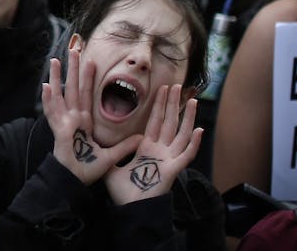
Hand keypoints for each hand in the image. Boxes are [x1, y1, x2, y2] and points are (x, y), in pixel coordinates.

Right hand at [43, 51, 139, 185]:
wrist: (75, 182)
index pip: (87, 94)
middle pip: (73, 88)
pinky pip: (52, 112)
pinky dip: (48, 100)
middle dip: (73, 69)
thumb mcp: (110, 156)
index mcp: (84, 122)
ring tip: (55, 60)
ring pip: (60, 95)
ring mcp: (64, 123)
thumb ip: (124, 146)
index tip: (91, 61)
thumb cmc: (89, 170)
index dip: (89, 78)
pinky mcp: (58, 130)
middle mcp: (73, 118)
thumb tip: (140, 138)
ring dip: (57, 78)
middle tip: (73, 50)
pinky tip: (45, 86)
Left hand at [105, 85, 201, 204]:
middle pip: (169, 122)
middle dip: (173, 104)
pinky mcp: (173, 169)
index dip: (159, 106)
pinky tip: (199, 130)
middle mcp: (160, 151)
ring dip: (187, 118)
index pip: (155, 122)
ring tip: (191, 100)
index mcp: (147, 148)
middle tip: (177, 86)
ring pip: (181, 134)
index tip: (162, 89)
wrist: (130, 209)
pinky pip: (186, 155)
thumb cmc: (123, 191)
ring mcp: (168, 159)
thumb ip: (110, 151)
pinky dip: (193, 143)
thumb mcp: (112, 165)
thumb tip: (97, 140)